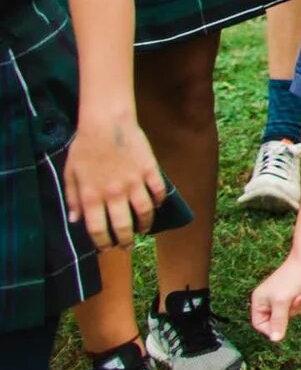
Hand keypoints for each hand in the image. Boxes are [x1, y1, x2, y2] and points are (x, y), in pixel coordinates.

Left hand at [62, 111, 165, 251]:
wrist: (106, 122)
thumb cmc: (84, 146)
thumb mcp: (70, 174)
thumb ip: (72, 198)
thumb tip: (75, 221)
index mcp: (91, 196)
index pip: (98, 230)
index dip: (102, 243)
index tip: (105, 247)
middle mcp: (114, 193)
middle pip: (123, 226)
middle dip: (125, 241)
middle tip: (125, 245)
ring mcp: (134, 182)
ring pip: (145, 212)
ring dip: (145, 224)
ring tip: (142, 228)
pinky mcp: (150, 170)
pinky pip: (159, 191)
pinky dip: (160, 201)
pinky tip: (156, 204)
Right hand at [249, 249, 300, 342]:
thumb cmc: (293, 276)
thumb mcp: (282, 302)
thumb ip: (278, 322)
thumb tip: (275, 339)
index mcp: (260, 300)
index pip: (260, 324)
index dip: (270, 329)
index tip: (281, 329)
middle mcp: (272, 299)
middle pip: (281, 320)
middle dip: (292, 311)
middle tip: (297, 298)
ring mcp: (287, 296)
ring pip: (295, 314)